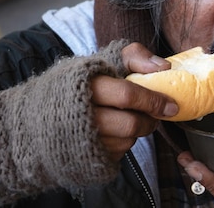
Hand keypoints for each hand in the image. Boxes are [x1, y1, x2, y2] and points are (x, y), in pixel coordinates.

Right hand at [90, 43, 176, 160]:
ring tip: (135, 119)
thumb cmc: (83, 81)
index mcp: (85, 85)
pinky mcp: (83, 157)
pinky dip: (124, 143)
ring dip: (138, 131)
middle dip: (149, 120)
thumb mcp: (106, 59)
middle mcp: (79, 114)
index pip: (127, 95)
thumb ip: (135, 56)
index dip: (153, 100)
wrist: (42, 112)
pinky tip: (118, 131)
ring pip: (125, 141)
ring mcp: (80, 139)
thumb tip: (164, 67)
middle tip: (157, 115)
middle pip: (129, 124)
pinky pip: (116, 154)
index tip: (172, 105)